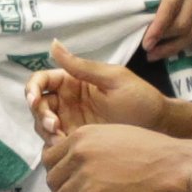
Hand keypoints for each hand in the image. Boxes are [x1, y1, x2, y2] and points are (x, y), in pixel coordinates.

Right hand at [29, 41, 191, 143]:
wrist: (159, 127)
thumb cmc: (140, 98)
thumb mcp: (112, 79)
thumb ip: (81, 67)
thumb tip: (52, 44)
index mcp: (73, 80)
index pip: (41, 81)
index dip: (32, 89)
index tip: (35, 100)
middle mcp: (67, 100)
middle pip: (38, 104)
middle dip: (40, 114)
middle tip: (54, 125)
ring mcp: (71, 121)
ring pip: (43, 125)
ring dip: (45, 131)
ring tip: (61, 138)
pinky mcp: (77, 139)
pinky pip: (56, 142)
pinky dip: (54, 145)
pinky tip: (65, 147)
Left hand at [40, 117, 191, 191]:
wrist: (176, 169)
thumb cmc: (156, 155)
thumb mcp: (117, 138)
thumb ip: (94, 148)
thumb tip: (80, 166)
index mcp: (83, 135)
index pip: (51, 157)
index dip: (58, 175)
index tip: (68, 186)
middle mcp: (78, 152)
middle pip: (52, 179)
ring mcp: (83, 175)